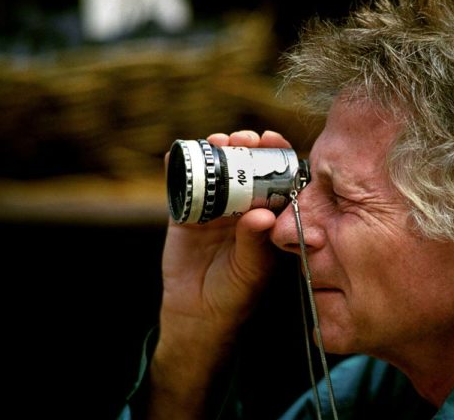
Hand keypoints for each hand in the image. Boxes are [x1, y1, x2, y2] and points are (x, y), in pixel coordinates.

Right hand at [149, 130, 291, 416]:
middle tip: (243, 138)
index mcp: (268, 216)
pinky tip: (177, 155)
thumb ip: (256, 243)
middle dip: (245, 147)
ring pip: (217, 170)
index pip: (277, 177)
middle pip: (247, 166)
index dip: (276, 155)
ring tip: (216, 142)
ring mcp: (215, 208)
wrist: (198, 314)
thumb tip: (261, 214)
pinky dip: (178, 168)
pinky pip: (183, 187)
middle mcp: (244, 206)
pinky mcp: (186, 214)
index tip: (273, 139)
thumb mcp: (251, 271)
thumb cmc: (236, 294)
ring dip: (215, 151)